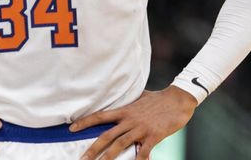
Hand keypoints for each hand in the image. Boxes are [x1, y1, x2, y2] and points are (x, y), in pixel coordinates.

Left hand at [70, 86, 196, 159]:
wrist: (178, 99)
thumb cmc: (159, 99)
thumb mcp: (140, 97)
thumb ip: (129, 102)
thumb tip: (122, 100)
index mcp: (124, 110)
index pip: (100, 116)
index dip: (85, 122)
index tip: (72, 129)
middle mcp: (129, 120)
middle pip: (107, 136)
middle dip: (93, 149)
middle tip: (82, 159)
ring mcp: (141, 128)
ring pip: (120, 145)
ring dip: (108, 158)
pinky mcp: (153, 136)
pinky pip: (143, 152)